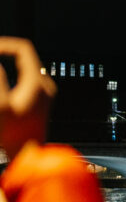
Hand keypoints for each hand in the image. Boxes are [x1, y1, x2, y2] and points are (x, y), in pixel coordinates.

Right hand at [0, 38, 54, 157]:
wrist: (28, 157)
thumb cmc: (12, 135)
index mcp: (38, 82)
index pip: (23, 49)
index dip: (2, 44)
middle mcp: (45, 85)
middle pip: (23, 57)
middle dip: (2, 54)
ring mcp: (44, 94)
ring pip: (23, 68)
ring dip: (6, 65)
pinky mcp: (40, 102)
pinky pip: (24, 79)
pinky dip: (9, 76)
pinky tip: (1, 85)